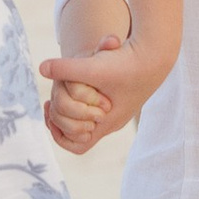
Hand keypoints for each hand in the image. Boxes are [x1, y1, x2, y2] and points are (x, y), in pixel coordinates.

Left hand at [38, 36, 166, 151]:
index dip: (60, 134)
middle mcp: (112, 121)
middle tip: (49, 103)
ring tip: (55, 97)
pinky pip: (93, 112)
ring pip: (85, 124)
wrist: (156, 53)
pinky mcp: (118, 101)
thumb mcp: (94, 67)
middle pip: (78, 135)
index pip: (79, 145)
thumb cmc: (127, 62)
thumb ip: (67, 69)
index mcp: (108, 122)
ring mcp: (115, 112)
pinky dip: (80, 103)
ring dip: (68, 112)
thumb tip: (42, 68)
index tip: (51, 110)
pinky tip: (73, 85)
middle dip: (61, 120)